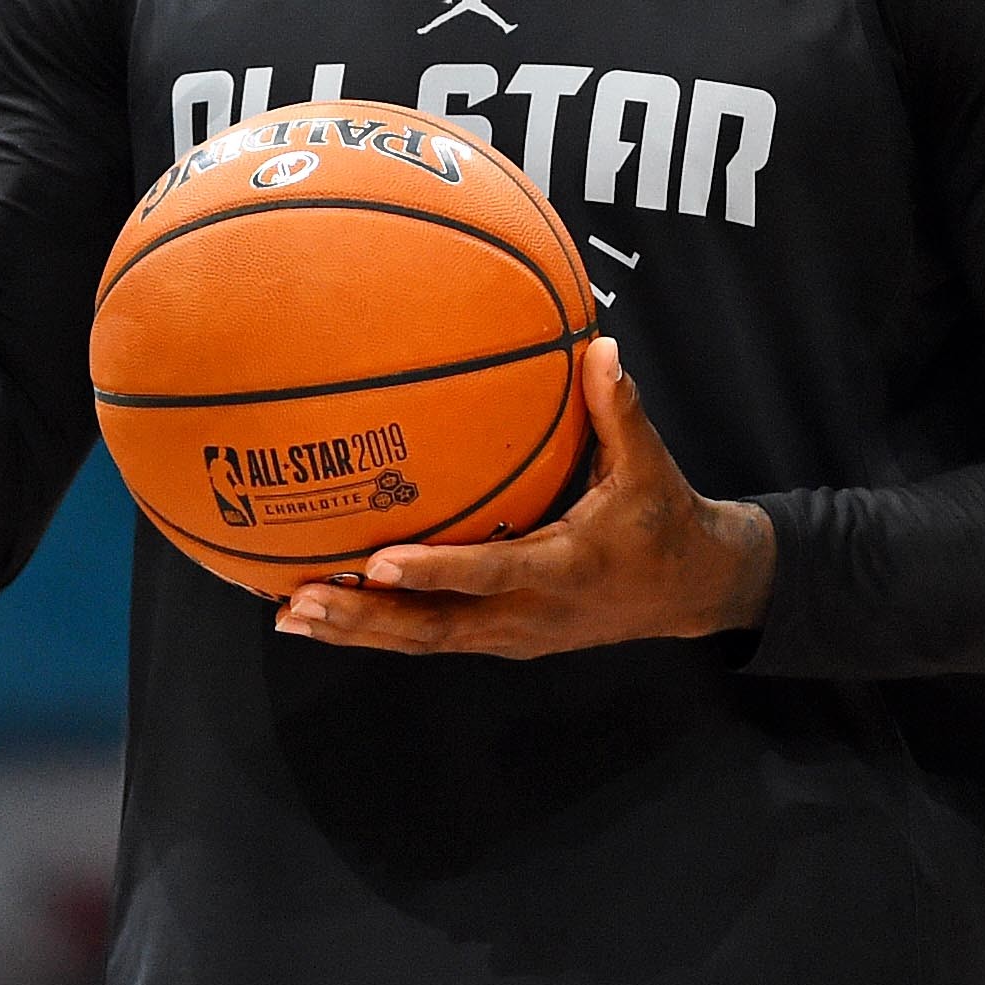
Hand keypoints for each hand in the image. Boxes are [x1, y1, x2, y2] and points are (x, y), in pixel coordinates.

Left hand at [277, 338, 771, 658]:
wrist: (692, 590)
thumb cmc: (665, 520)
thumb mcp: (650, 467)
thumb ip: (618, 409)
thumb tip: (599, 344)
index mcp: (564, 567)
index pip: (491, 573)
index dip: (435, 572)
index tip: (377, 562)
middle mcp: (531, 614)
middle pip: (434, 628)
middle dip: (367, 619)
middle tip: (301, 600)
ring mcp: (514, 635)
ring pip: (425, 641)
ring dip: (359, 632)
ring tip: (292, 615)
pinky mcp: (504, 639)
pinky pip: (434, 637)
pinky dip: (382, 629)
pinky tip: (332, 615)